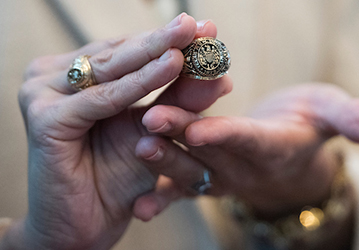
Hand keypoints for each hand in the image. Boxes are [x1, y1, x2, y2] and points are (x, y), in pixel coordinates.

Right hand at [3, 14, 231, 249]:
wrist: (84, 226)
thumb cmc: (116, 180)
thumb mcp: (155, 134)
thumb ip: (180, 103)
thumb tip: (222, 76)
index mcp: (77, 77)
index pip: (127, 52)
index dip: (167, 41)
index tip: (205, 28)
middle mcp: (57, 78)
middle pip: (119, 54)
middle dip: (164, 40)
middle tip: (201, 24)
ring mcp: (44, 94)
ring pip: (111, 70)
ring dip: (154, 54)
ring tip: (190, 38)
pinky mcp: (45, 118)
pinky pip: (101, 98)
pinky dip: (137, 84)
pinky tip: (170, 65)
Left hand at [133, 83, 358, 219]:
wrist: (288, 153)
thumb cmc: (307, 126)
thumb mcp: (331, 114)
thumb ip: (349, 119)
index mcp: (271, 146)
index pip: (247, 139)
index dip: (226, 134)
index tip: (200, 130)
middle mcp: (243, 167)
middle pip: (210, 152)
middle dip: (181, 138)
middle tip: (152, 124)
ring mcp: (221, 177)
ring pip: (189, 169)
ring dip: (163, 160)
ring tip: (139, 146)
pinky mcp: (205, 178)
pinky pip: (181, 189)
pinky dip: (161, 197)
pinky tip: (140, 206)